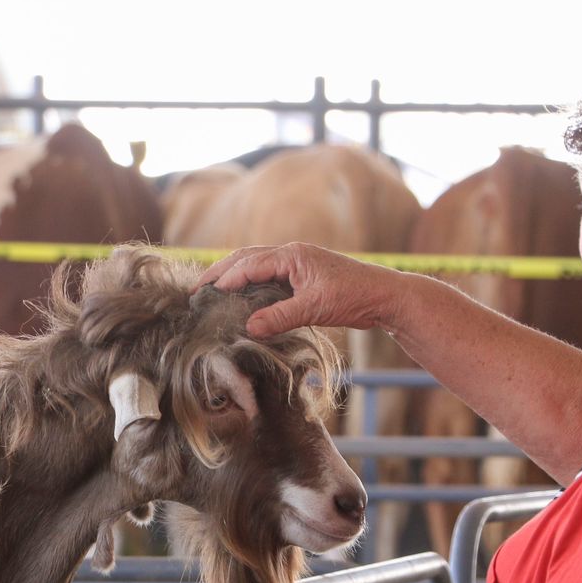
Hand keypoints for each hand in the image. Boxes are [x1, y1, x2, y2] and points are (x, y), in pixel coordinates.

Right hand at [196, 242, 415, 338]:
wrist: (384, 296)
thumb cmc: (354, 297)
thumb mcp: (315, 308)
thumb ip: (280, 317)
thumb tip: (248, 327)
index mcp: (292, 256)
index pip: (249, 264)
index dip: (224, 279)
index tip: (203, 294)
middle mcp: (291, 255)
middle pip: (246, 258)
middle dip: (221, 272)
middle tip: (197, 289)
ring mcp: (297, 265)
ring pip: (256, 266)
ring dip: (234, 276)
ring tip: (212, 291)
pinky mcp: (303, 277)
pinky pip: (269, 277)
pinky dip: (251, 284)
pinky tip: (242, 299)